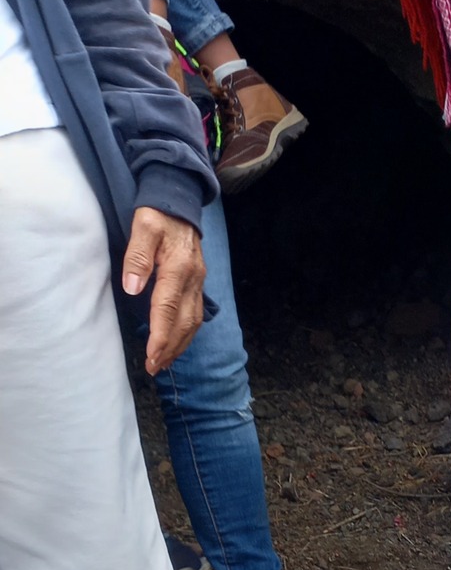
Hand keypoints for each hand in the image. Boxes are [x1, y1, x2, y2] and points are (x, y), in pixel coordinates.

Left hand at [123, 208, 203, 373]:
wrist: (179, 201)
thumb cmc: (158, 214)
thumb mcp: (143, 226)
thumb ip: (137, 256)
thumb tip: (133, 287)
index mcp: (178, 267)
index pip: (168, 308)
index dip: (160, 335)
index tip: (151, 354)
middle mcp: (193, 280)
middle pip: (183, 322)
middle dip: (169, 348)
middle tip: (154, 367)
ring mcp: (198, 283)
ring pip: (193, 323)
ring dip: (179, 346)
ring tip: (163, 363)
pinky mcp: (198, 285)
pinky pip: (195, 315)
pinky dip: (186, 334)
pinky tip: (176, 344)